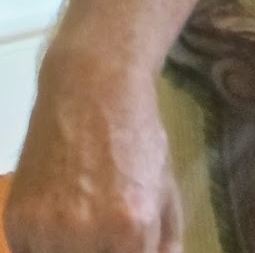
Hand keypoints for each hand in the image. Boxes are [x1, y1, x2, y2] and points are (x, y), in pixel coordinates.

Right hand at [3, 51, 181, 252]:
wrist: (91, 91)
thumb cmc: (137, 135)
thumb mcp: (165, 183)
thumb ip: (165, 233)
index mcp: (131, 228)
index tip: (130, 246)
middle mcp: (86, 235)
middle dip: (106, 252)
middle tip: (108, 237)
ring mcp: (46, 230)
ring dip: (75, 250)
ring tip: (85, 227)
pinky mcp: (17, 223)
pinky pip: (31, 252)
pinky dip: (45, 246)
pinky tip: (60, 220)